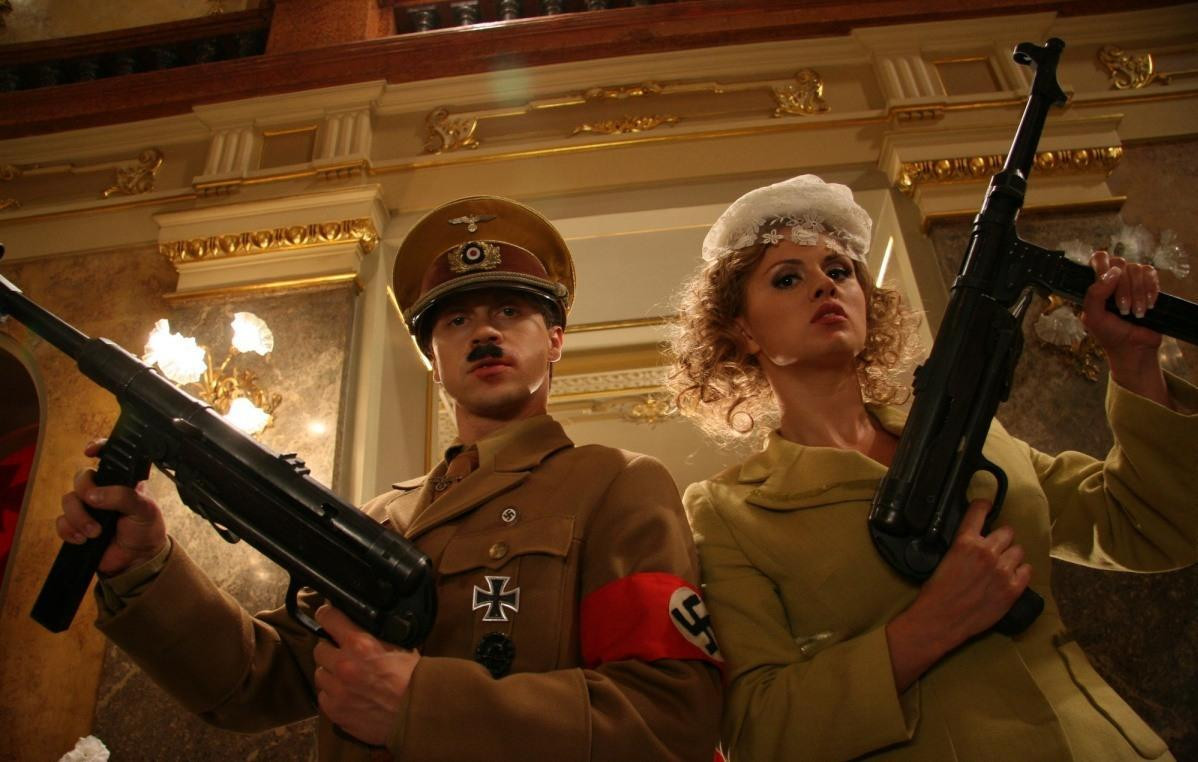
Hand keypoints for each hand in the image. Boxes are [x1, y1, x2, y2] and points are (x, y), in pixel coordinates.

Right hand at [56, 439, 166, 574]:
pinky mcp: (77, 526)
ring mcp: (88, 508)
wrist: (138, 560)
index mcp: (121, 481)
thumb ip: (123, 496)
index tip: (90, 451)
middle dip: (84, 489)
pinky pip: (61, 522)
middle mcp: (103, 491)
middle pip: (81, 477)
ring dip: (79, 517)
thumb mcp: (144, 509)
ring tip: (96, 532)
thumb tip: (94, 495)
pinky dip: (69, 531)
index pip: (107, 457)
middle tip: (94, 503)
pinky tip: (84, 539)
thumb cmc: (146, 529)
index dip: (97, 447)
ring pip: (68, 500)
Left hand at [313, 604, 419, 746]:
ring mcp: (337, 689)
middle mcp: (342, 664)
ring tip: (345, 678)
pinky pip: (323, 697)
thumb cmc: (413, 676)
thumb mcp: (397, 645)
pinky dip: (332, 695)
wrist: (418, 711)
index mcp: (359, 642)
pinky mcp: (335, 711)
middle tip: (342, 654)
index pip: (328, 618)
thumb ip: (372, 637)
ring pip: (319, 674)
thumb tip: (359, 627)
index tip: (327, 616)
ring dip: (330, 673)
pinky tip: (347, 695)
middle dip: (330, 650)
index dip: (327, 615)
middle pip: (319, 649)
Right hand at [886, 500, 1029, 690]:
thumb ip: (965, 546)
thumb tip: (977, 539)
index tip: (986, 507)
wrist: (941, 619)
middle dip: (1001, 538)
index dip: (984, 506)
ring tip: (1002, 566)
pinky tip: (1010, 578)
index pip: (980, 510)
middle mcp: (987, 552)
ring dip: (1012, 556)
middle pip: (1007, 531)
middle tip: (995, 549)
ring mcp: (1002, 570)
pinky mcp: (1013, 589)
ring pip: (1019, 550)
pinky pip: (1027, 570)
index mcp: (965, 542)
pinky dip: (1020, 572)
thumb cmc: (937, 591)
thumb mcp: (945, 558)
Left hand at [1082, 249, 1161, 353]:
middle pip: (1120, 264)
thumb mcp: (1093, 317)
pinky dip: (1151, 289)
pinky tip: (1149, 305)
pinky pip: (1151, 273)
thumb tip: (1113, 272)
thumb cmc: (1109, 333)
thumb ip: (1094, 294)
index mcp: (1097, 283)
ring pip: (1136, 269)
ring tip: (1137, 313)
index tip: (1109, 283)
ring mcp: (1133, 280)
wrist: (1133, 347)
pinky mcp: (1149, 284)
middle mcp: (1114, 278)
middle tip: (1124, 310)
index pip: (1099, 258)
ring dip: (1137, 293)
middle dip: (1123, 289)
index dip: (1103, 265)